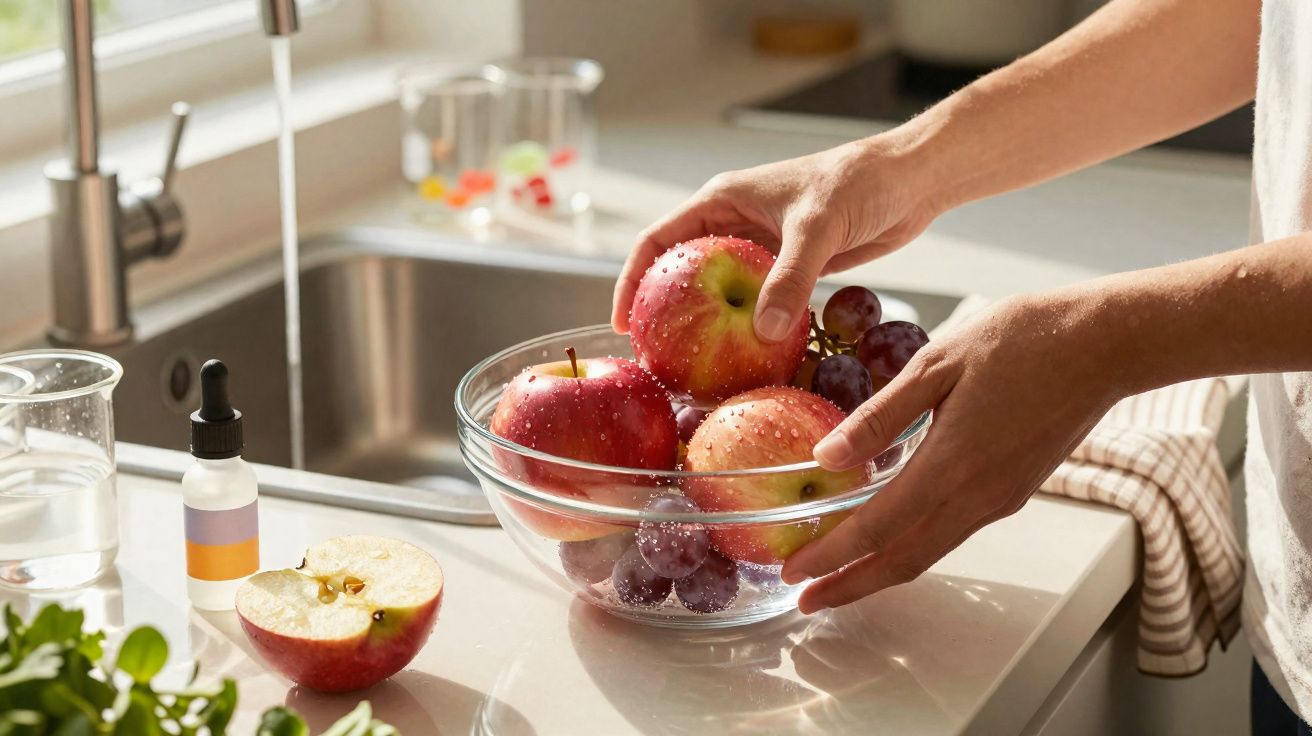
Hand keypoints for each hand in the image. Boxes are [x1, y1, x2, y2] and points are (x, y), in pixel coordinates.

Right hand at [611, 137, 941, 341]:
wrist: (910, 180)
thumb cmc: (860, 183)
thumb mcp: (819, 228)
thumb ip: (791, 278)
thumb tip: (765, 333)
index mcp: (722, 200)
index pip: (658, 242)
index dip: (632, 281)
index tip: (624, 324)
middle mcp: (734, 224)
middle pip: (681, 273)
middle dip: (664, 313)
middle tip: (655, 358)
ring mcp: (761, 249)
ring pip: (719, 293)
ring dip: (706, 326)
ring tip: (692, 368)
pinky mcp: (789, 268)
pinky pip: (758, 303)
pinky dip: (748, 328)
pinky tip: (746, 359)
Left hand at [780, 293, 1117, 612]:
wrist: (1105, 343)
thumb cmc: (1023, 339)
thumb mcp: (937, 363)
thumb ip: (881, 416)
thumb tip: (827, 457)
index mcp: (951, 464)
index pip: (876, 528)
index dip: (830, 556)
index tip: (793, 573)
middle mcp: (977, 496)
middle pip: (902, 561)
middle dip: (849, 586)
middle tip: (804, 599)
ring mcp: (999, 499)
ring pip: (928, 553)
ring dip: (879, 573)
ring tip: (838, 578)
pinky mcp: (1013, 491)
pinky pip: (951, 533)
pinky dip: (911, 547)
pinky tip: (889, 538)